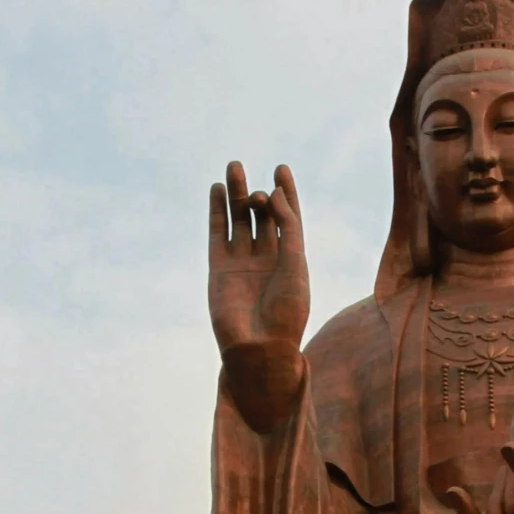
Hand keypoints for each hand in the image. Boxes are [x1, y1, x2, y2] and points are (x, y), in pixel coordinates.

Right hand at [208, 162, 308, 355]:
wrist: (261, 346)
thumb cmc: (287, 311)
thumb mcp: (296, 264)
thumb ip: (288, 227)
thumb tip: (274, 193)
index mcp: (291, 258)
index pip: (288, 217)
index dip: (285, 193)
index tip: (281, 168)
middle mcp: (266, 258)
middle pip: (261, 216)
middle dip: (258, 195)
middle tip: (254, 183)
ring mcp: (241, 262)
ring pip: (238, 220)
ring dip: (236, 194)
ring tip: (233, 166)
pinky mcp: (219, 268)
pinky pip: (218, 234)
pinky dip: (217, 212)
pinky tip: (216, 190)